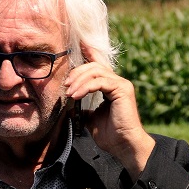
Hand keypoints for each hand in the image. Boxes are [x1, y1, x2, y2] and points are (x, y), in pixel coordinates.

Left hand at [63, 43, 154, 179]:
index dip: (89, 52)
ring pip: (96, 71)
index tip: (79, 43)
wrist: (123, 145)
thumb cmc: (110, 135)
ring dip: (79, 81)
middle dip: (77, 73)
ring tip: (69, 93)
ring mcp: (121, 84)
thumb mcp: (90, 119)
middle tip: (65, 85)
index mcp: (110, 86)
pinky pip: (100, 81)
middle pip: (94, 66)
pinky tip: (76, 96)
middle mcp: (117, 82)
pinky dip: (85, 87)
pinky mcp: (122, 89)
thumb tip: (68, 106)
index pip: (98, 65)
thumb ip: (82, 109)